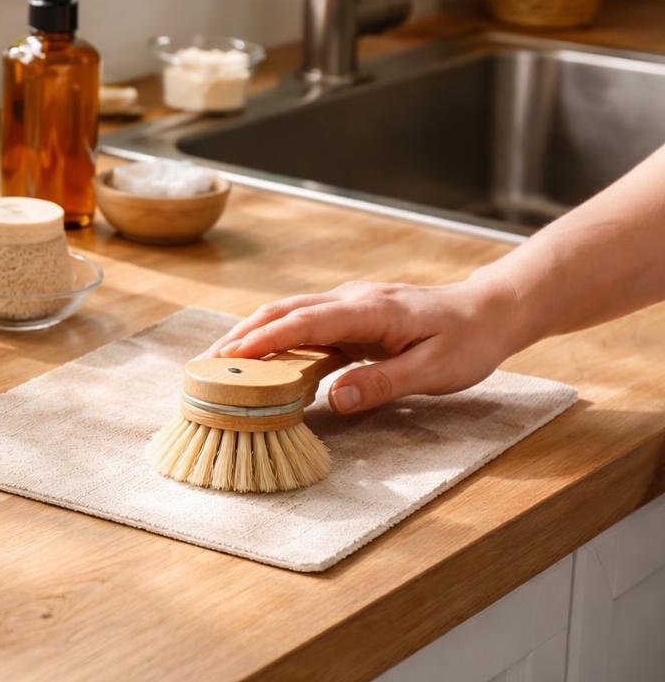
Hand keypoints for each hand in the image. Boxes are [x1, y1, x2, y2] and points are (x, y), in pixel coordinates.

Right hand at [207, 278, 531, 413]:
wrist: (491, 310)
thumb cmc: (468, 342)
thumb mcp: (434, 371)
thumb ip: (383, 383)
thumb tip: (334, 398)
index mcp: (370, 311)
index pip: (305, 322)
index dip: (265, 340)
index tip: (229, 356)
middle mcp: (352, 299)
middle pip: (284, 311)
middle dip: (241, 334)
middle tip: (206, 363)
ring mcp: (350, 302)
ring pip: (289, 311)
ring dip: (252, 332)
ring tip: (220, 360)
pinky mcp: (352, 312)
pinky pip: (304, 319)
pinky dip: (274, 334)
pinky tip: (261, 354)